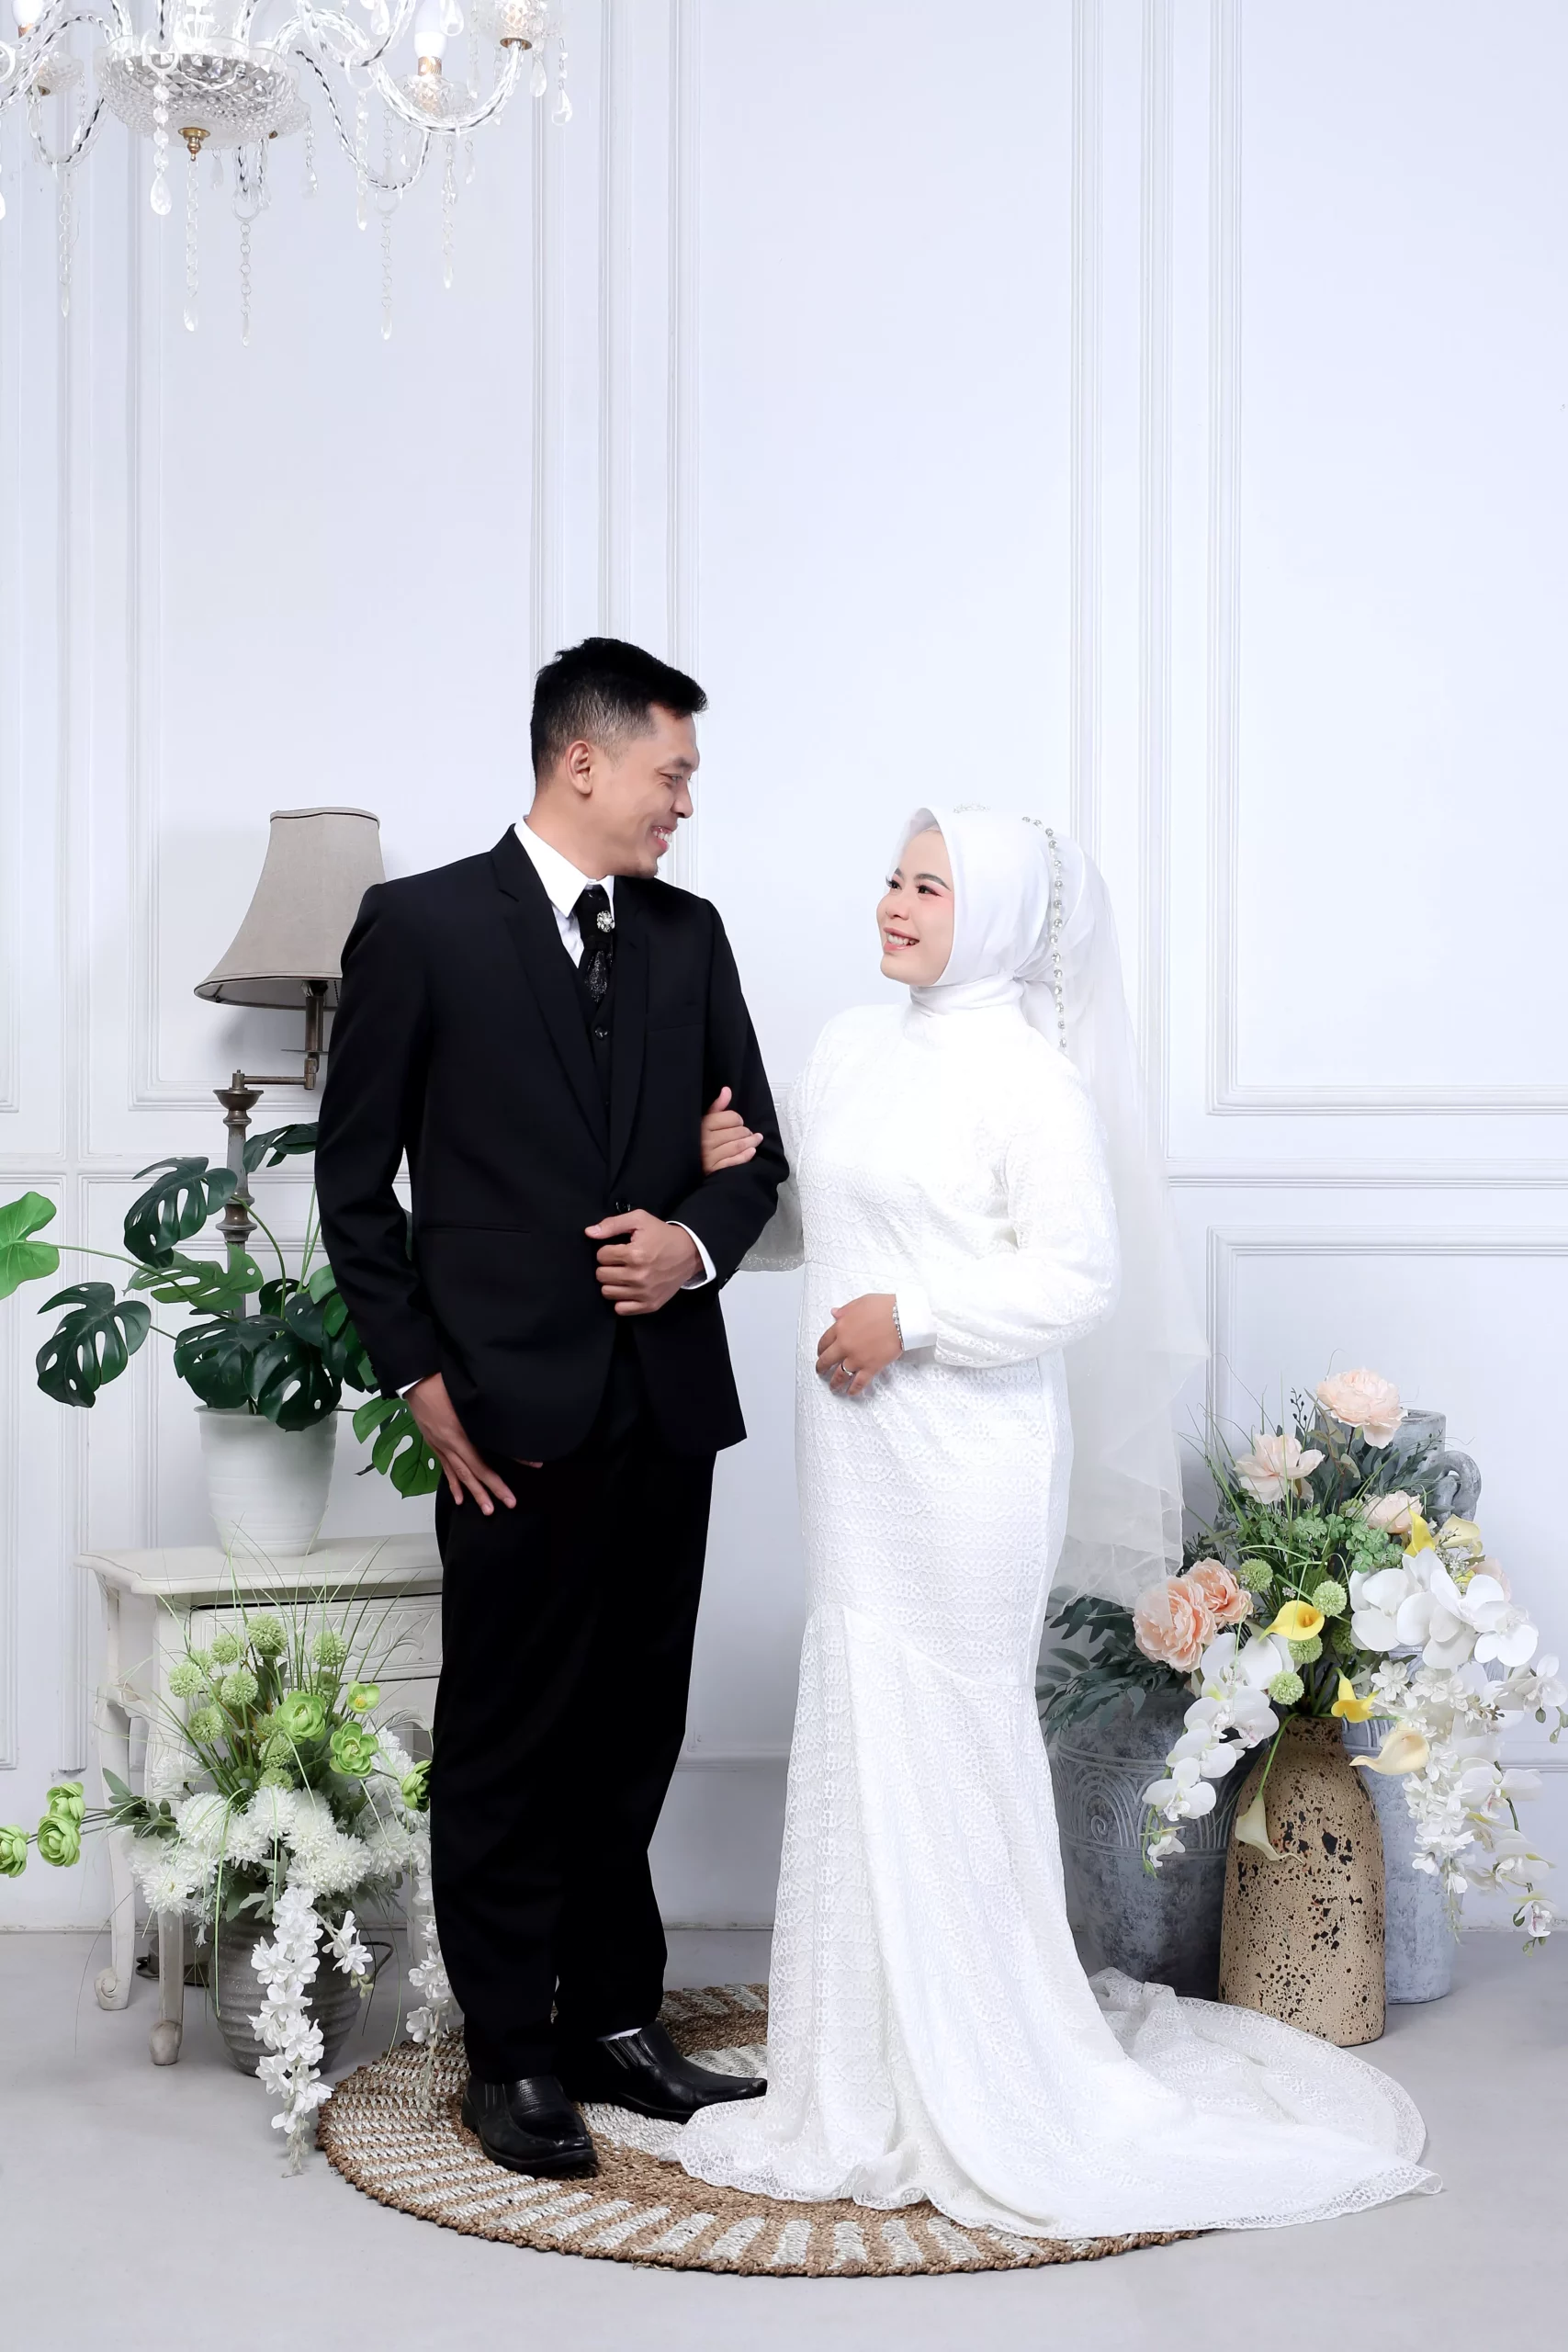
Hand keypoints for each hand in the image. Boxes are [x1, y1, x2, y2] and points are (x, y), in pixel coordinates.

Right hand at [403, 1372, 535, 1510]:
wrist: (418, 1381)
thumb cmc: (445, 1386)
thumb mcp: (469, 1402)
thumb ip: (487, 1417)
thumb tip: (507, 1431)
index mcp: (460, 1436)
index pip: (482, 1466)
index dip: (497, 1482)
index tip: (511, 1494)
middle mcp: (450, 1446)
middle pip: (472, 1474)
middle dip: (488, 1492)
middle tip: (505, 1505)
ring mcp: (441, 1446)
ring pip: (459, 1475)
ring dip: (473, 1493)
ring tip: (486, 1509)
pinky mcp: (435, 1444)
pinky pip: (446, 1468)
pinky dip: (453, 1484)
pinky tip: (459, 1497)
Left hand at [586, 1208, 701, 1314]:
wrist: (690, 1253)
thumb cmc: (662, 1235)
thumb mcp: (639, 1219)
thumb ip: (612, 1224)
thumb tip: (589, 1233)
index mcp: (634, 1254)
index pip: (601, 1256)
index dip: (607, 1250)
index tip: (619, 1249)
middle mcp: (638, 1276)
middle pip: (601, 1275)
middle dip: (607, 1266)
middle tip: (620, 1262)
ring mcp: (644, 1293)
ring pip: (607, 1292)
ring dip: (612, 1283)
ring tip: (623, 1274)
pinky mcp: (650, 1305)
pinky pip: (621, 1309)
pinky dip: (621, 1300)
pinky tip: (628, 1289)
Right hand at [701, 1085, 763, 1175]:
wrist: (684, 1164)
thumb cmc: (697, 1139)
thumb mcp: (704, 1121)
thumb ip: (717, 1107)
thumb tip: (727, 1090)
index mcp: (703, 1125)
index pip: (731, 1118)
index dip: (738, 1119)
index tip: (739, 1122)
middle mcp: (705, 1141)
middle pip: (737, 1132)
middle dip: (746, 1132)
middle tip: (749, 1133)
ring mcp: (709, 1157)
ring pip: (738, 1146)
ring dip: (751, 1142)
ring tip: (756, 1139)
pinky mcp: (714, 1170)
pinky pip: (734, 1161)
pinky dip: (745, 1156)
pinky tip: (752, 1151)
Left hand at [814, 1294, 902, 1396]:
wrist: (902, 1319)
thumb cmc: (884, 1308)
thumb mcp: (860, 1302)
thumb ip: (845, 1310)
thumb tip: (834, 1313)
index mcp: (841, 1328)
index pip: (824, 1341)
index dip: (820, 1349)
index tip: (820, 1352)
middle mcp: (845, 1345)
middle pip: (827, 1360)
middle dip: (821, 1367)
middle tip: (820, 1371)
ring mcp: (857, 1358)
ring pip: (840, 1374)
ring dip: (834, 1382)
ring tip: (833, 1387)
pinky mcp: (870, 1367)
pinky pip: (859, 1382)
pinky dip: (854, 1389)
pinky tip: (851, 1392)